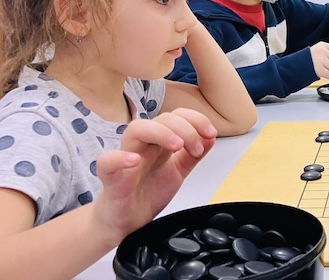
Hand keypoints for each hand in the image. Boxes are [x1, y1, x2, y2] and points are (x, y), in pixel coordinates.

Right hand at [91, 109, 216, 241]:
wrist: (126, 221)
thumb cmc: (148, 193)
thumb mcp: (178, 172)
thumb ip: (193, 155)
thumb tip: (210, 137)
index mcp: (159, 142)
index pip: (176, 116)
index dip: (195, 119)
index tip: (210, 133)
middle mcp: (143, 145)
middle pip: (161, 119)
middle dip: (185, 128)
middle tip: (196, 148)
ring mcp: (126, 157)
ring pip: (136, 129)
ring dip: (160, 133)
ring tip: (177, 146)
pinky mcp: (110, 177)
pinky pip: (107, 161)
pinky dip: (120, 157)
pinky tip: (135, 161)